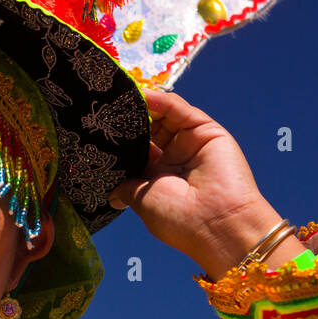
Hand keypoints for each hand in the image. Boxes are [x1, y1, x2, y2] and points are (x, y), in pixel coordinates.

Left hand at [107, 89, 305, 279]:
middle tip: (109, 109)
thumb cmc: (178, 219)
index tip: (101, 129)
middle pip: (151, 130)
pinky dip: (162, 101)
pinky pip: (180, 111)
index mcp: (160, 179)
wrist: (216, 222)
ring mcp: (191, 144)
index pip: (139, 151)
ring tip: (123, 99)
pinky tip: (143, 95)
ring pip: (165, 117)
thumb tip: (110, 192)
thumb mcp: (142, 201)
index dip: (122, 141)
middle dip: (132, 121)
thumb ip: (126, 187)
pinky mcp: (206, 131)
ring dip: (145, 107)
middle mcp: (176, 160)